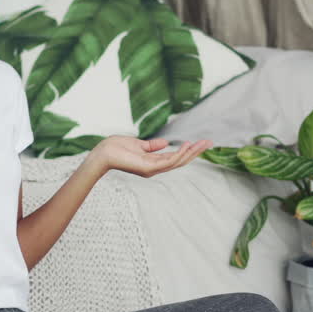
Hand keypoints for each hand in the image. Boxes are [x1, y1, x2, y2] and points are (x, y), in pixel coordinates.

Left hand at [87, 136, 213, 178]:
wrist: (103, 153)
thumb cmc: (116, 148)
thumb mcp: (138, 144)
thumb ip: (152, 145)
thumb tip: (165, 142)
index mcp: (153, 163)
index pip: (175, 157)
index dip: (188, 150)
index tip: (200, 142)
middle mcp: (155, 168)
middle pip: (180, 161)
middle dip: (195, 152)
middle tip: (209, 142)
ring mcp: (152, 169)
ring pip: (177, 162)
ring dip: (191, 152)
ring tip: (203, 143)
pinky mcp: (149, 168)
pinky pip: (168, 161)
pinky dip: (179, 154)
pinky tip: (187, 146)